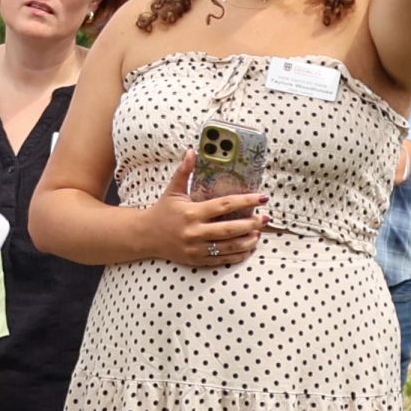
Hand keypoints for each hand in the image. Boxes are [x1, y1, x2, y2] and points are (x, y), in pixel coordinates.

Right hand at [150, 155, 269, 268]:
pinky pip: (222, 260)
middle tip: (265, 218)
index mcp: (192, 213)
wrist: (145, 236)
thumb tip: (192, 150)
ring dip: (247, 241)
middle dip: (251, 224)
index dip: (246, 201)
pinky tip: (248, 248)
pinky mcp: (197, 260)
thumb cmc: (162, 211)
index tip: (262, 197)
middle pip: (230, 229)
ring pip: (228, 247)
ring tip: (259, 234)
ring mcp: (196, 248)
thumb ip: (184, 171)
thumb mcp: (173, 190)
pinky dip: (238, 255)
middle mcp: (195, 232)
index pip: (224, 205)